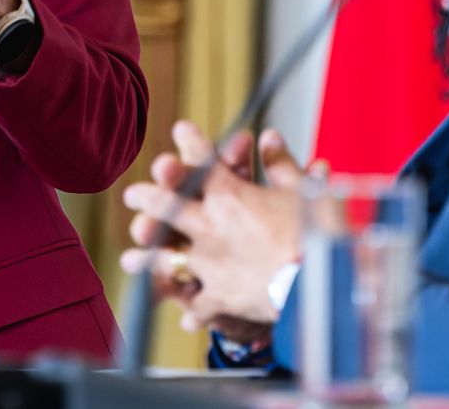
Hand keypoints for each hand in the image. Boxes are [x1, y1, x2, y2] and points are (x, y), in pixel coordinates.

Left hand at [120, 120, 310, 333]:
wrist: (319, 284)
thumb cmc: (317, 232)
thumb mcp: (302, 189)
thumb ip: (281, 164)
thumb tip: (269, 137)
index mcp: (229, 195)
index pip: (204, 161)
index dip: (192, 142)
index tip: (181, 130)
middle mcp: (210, 227)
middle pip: (167, 207)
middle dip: (148, 198)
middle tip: (132, 195)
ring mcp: (210, 263)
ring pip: (167, 258)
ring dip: (147, 257)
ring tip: (129, 259)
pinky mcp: (219, 297)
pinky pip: (198, 304)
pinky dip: (192, 310)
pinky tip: (184, 318)